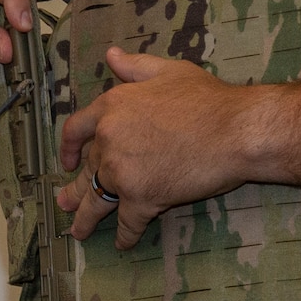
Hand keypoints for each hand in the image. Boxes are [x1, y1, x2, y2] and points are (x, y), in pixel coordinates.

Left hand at [55, 47, 261, 249]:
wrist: (236, 130)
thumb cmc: (207, 98)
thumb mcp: (167, 71)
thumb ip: (134, 66)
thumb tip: (111, 56)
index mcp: (111, 107)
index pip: (77, 130)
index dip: (70, 147)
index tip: (68, 160)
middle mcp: (109, 140)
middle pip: (86, 170)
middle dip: (75, 189)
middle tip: (65, 203)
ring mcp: (122, 172)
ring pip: (97, 200)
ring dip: (87, 219)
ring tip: (78, 232)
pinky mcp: (142, 199)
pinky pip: (127, 222)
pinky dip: (125, 235)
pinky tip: (122, 243)